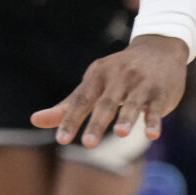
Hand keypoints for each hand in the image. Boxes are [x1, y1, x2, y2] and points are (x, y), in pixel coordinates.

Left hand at [33, 34, 188, 150]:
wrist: (158, 50)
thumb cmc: (117, 74)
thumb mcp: (92, 85)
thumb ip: (67, 107)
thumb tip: (34, 121)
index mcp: (97, 77)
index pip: (81, 101)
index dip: (71, 120)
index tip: (61, 140)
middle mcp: (118, 78)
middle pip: (106, 103)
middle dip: (97, 123)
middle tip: (87, 145)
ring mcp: (141, 84)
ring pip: (133, 103)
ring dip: (127, 118)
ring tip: (120, 134)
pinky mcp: (160, 91)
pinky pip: (156, 107)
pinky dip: (154, 121)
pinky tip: (151, 136)